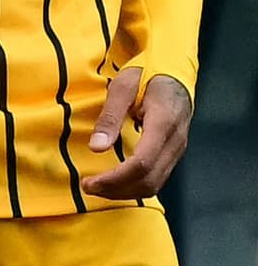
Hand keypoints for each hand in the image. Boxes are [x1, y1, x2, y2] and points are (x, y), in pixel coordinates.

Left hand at [82, 69, 190, 199]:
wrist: (175, 74)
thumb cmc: (147, 75)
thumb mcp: (123, 87)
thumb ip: (110, 117)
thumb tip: (96, 147)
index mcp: (163, 124)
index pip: (141, 163)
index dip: (115, 179)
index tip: (90, 182)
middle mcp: (175, 143)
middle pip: (149, 180)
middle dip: (117, 190)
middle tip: (88, 187)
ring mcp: (177, 150)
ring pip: (155, 184)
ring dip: (126, 191)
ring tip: (98, 188)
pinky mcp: (173, 153)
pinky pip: (157, 178)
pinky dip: (135, 185)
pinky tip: (116, 182)